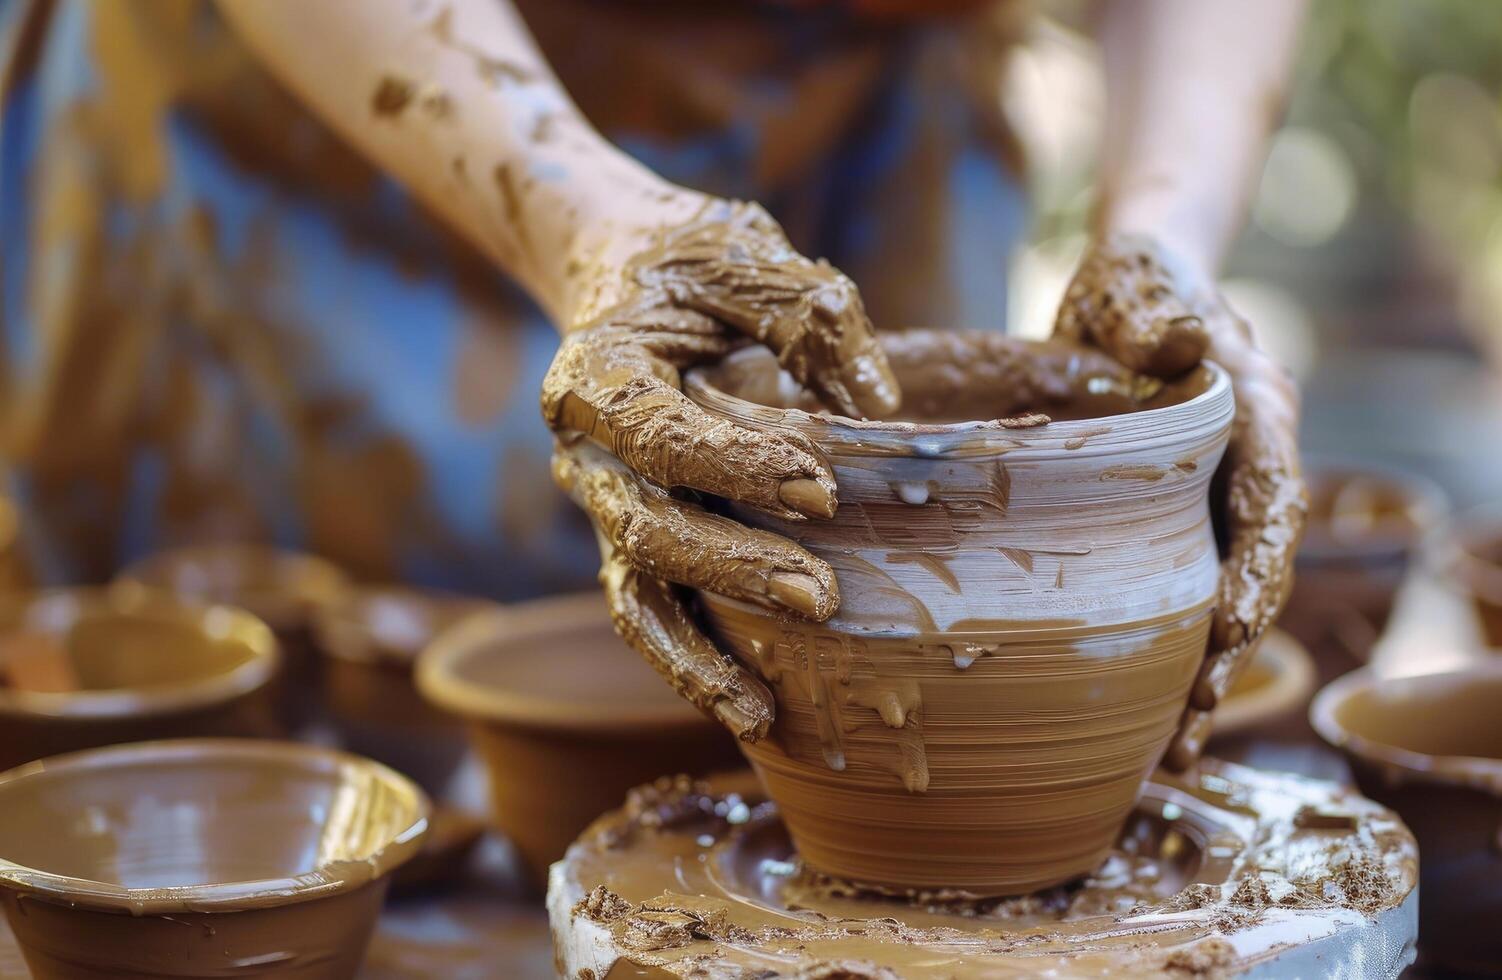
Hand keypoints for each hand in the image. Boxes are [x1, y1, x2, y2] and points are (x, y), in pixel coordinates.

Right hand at [544, 198, 898, 741]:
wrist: (621, 272)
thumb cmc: (691, 263)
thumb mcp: (745, 254)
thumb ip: (807, 310)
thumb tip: (877, 398)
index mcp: (596, 376)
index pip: (656, 431)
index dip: (731, 464)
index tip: (819, 486)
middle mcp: (584, 454)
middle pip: (645, 527)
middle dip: (732, 568)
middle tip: (823, 598)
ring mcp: (604, 507)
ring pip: (635, 594)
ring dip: (697, 652)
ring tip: (764, 710)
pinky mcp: (634, 542)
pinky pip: (653, 614)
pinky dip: (693, 664)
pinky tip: (756, 710)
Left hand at [1054, 234, 1305, 769]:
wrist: (1133, 284)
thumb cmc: (1136, 276)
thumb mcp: (1136, 283)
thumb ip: (1154, 314)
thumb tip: (1182, 339)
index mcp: (1257, 407)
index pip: (1272, 495)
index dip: (1258, 564)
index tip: (1230, 628)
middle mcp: (1255, 462)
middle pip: (1259, 566)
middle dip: (1234, 650)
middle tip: (1194, 722)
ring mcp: (1223, 495)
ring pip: (1230, 593)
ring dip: (1210, 671)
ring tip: (1176, 750)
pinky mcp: (1188, 517)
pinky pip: (1194, 590)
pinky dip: (1179, 650)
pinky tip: (1147, 716)